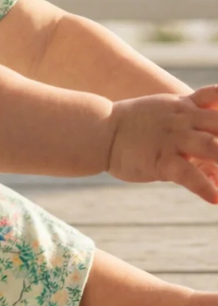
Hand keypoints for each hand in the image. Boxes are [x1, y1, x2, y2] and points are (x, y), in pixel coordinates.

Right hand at [107, 84, 217, 202]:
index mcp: (187, 105)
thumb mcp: (167, 107)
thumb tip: (213, 123)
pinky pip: (186, 173)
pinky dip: (204, 186)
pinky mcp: (160, 160)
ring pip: (212, 147)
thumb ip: (194, 108)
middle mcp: (184, 119)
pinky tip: (215, 200)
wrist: (99, 129)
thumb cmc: (134, 122)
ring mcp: (173, 139)